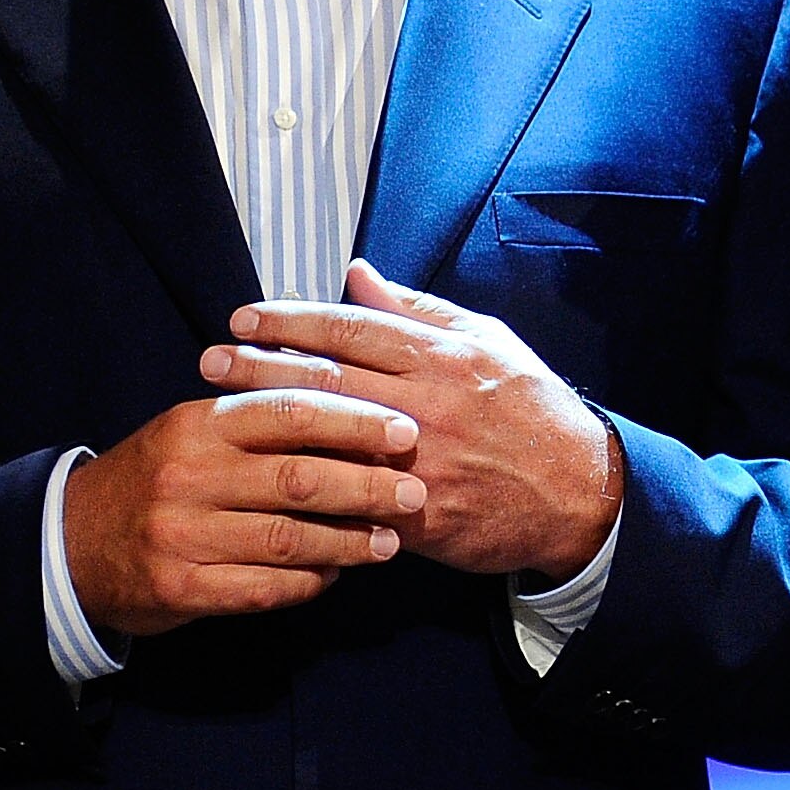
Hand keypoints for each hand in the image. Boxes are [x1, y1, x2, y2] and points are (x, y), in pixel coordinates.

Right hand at [63, 387, 421, 637]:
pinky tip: (334, 575)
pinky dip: (308, 582)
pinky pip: (263, 587)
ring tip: (389, 541)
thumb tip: (350, 400)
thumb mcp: (192, 429)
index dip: (354, 421)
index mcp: (199, 424)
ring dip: (348, 541)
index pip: (290, 412)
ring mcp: (184, 535)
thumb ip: (259, 414)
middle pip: (299, 477)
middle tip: (415, 491)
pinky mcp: (181, 588)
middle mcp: (190, 476)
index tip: (405, 431)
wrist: (69, 544)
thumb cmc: (154, 478)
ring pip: (288, 537)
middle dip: (367, 486)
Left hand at [201, 259, 621, 584]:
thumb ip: (418, 310)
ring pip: (330, 439)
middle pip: (326, 380)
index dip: (291, 321)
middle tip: (210, 360)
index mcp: (441, 357)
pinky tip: (263, 483)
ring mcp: (421, 462)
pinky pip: (353, 501)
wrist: (579, 493)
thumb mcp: (487, 343)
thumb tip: (358, 274)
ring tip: (219, 413)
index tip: (244, 318)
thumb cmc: (530, 410)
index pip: (350, 329)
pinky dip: (308, 491)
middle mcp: (427, 405)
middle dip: (260, 368)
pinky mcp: (420, 515)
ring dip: (268, 426)